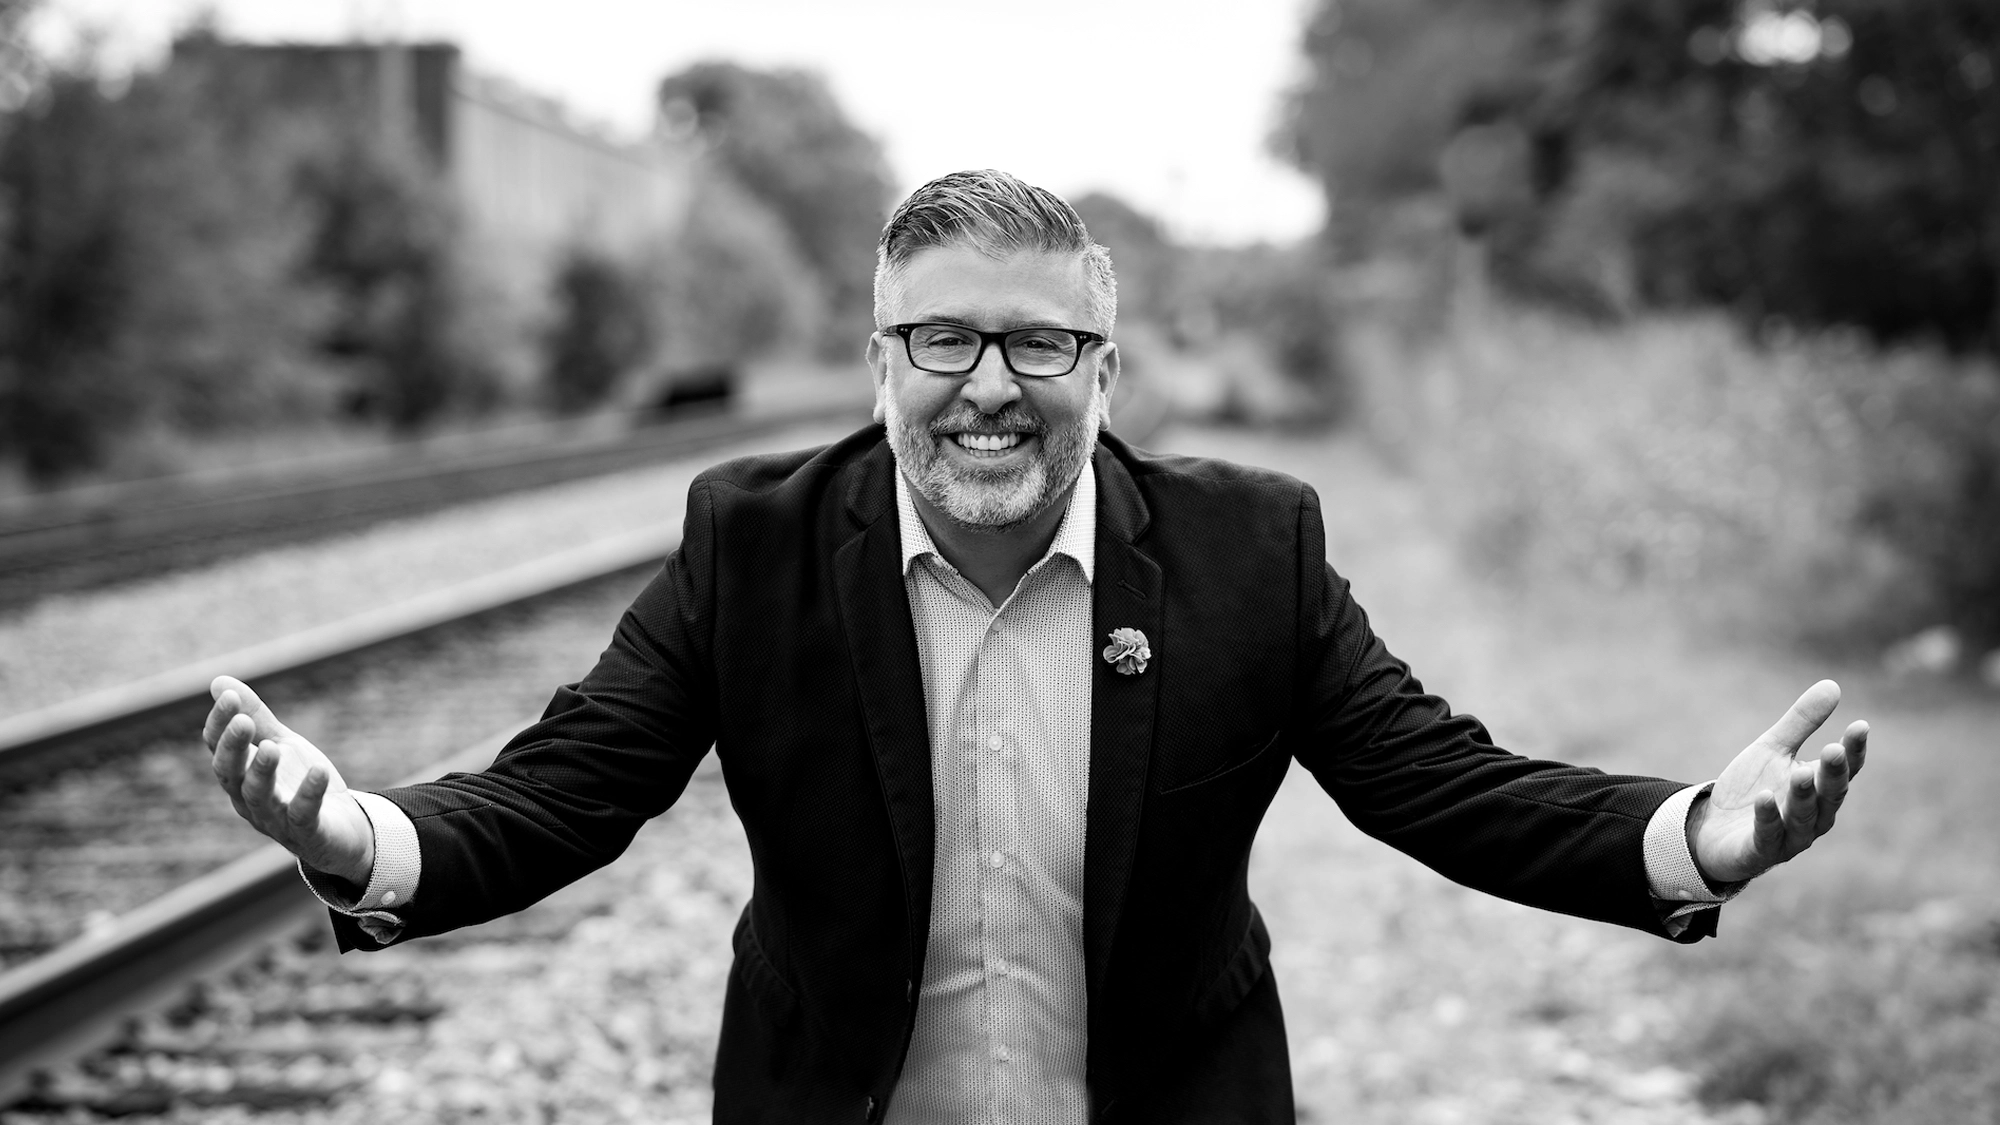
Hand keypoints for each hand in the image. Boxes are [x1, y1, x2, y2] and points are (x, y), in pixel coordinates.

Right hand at [203, 675, 374, 886]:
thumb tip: (218, 682)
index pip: (218, 749)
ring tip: (272, 747)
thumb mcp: (281, 745)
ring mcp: (275, 820)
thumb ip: (255, 718)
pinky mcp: (306, 833)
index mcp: (239, 776)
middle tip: (242, 721)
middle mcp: (249, 800)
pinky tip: (319, 771)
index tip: (229, 695)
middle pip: (230, 774)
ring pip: (259, 797)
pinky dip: (309, 794)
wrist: (343, 829)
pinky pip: (303, 815)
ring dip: (262, 772)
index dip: (220, 724)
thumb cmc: (301, 785)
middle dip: (234, 747)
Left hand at [1690, 679, 1868, 884]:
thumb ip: (1801, 723)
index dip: (1854, 751)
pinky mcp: (1760, 851)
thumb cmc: (1752, 789)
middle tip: (1835, 749)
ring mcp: (1788, 837)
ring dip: (1804, 796)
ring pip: (1804, 818)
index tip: (1860, 726)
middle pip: (1830, 796)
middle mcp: (1812, 816)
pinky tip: (1765, 797)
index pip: (1843, 770)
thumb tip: (1833, 685)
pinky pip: (1767, 836)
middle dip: (1833, 774)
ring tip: (1801, 773)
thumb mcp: (1773, 750)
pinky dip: (1768, 818)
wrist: (1712, 830)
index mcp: (1818, 790)